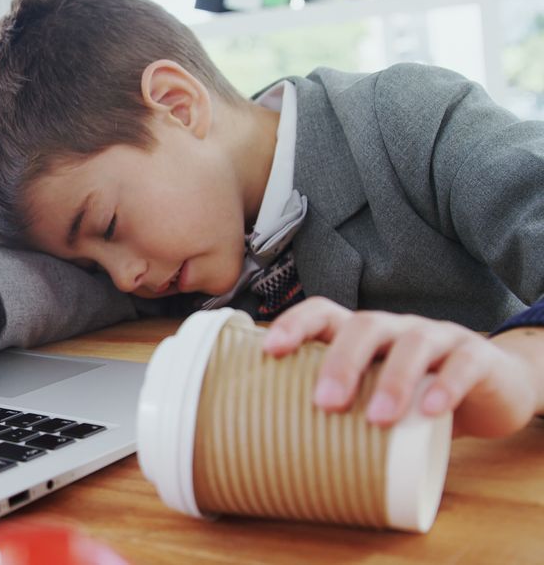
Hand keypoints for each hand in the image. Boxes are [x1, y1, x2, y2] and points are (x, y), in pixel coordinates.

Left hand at [262, 296, 539, 437]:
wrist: (490, 392)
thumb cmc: (413, 398)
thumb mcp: (372, 397)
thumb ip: (336, 412)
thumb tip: (275, 450)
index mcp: (363, 335)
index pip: (324, 312)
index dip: (295, 324)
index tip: (270, 351)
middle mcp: (396, 328)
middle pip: (365, 325)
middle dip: (341, 361)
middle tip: (326, 403)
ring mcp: (438, 337)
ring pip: (414, 343)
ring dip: (392, 380)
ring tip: (377, 419)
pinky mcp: (477, 359)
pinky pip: (463, 364)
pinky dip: (446, 386)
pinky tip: (430, 412)